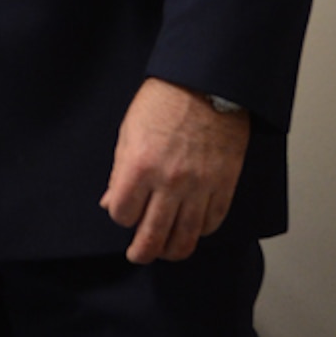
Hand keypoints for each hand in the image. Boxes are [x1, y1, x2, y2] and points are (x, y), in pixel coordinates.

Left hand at [99, 77, 249, 263]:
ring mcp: (199, 187)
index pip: (123, 214)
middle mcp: (169, 182)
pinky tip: (191, 227)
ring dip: (171, 251)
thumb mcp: (129, 129)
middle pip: (153, 238)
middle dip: (141, 252)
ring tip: (165, 250)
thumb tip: (112, 202)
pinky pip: (211, 224)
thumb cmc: (164, 99)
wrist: (207, 82)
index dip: (121, 216)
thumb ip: (120, 170)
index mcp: (140, 165)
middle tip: (138, 254)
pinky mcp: (224, 186)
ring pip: (185, 240)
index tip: (124, 211)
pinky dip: (200, 232)